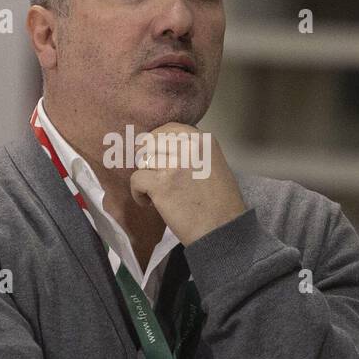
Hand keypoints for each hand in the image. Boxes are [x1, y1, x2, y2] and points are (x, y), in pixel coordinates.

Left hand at [129, 123, 245, 245]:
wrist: (221, 229)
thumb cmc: (220, 203)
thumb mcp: (213, 164)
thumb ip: (192, 151)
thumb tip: (165, 147)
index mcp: (203, 140)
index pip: (169, 129)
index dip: (158, 141)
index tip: (157, 155)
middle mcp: (188, 146)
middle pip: (152, 142)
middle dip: (148, 157)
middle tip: (152, 175)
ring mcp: (173, 164)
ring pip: (143, 159)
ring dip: (145, 175)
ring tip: (154, 192)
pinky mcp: (160, 183)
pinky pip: (136, 179)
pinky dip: (138, 193)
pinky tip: (149, 203)